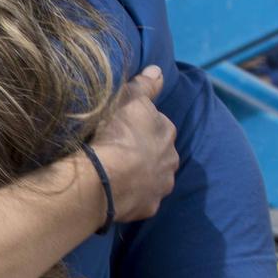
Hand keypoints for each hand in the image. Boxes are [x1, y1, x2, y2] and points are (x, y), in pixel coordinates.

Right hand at [88, 66, 176, 222]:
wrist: (106, 177)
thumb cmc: (116, 133)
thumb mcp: (127, 100)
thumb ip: (145, 86)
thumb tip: (158, 70)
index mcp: (166, 131)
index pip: (157, 125)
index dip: (140, 126)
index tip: (122, 128)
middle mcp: (171, 159)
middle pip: (158, 153)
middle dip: (144, 153)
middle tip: (119, 152)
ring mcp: (161, 185)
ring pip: (153, 178)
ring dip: (140, 176)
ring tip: (116, 174)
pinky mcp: (149, 207)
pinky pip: (142, 199)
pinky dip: (132, 196)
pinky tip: (115, 192)